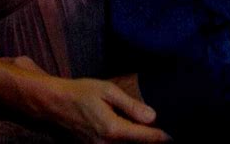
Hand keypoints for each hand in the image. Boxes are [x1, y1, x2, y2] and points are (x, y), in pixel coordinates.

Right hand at [33, 77, 170, 142]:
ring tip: (147, 131)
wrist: (56, 103)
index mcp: (113, 129)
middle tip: (165, 132)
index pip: (145, 138)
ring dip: (137, 141)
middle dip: (150, 139)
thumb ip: (130, 105)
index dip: (162, 137)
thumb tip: (153, 116)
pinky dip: (124, 141)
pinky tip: (129, 132)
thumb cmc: (81, 92)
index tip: (174, 135)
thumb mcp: (107, 90)